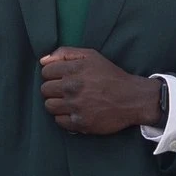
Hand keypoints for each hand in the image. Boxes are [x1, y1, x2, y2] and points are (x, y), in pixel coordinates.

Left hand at [39, 47, 164, 135]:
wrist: (132, 98)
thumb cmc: (111, 75)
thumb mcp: (91, 56)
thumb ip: (65, 53)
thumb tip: (42, 60)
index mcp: (75, 69)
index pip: (46, 72)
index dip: (53, 74)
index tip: (62, 77)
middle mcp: (73, 87)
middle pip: (45, 89)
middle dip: (53, 89)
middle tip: (67, 90)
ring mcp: (76, 106)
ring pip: (49, 106)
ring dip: (57, 103)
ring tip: (69, 102)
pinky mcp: (80, 123)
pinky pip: (59, 121)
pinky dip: (64, 117)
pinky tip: (74, 112)